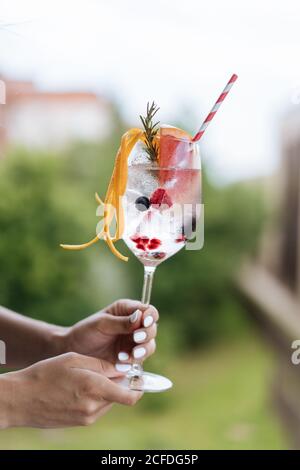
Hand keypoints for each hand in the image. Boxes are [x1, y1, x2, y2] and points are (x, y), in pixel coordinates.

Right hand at [0, 352, 141, 427]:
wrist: (19, 399)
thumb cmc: (45, 373)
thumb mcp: (75, 359)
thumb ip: (102, 365)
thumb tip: (123, 369)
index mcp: (94, 387)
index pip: (131, 395)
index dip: (139, 387)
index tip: (139, 377)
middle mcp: (94, 407)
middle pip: (120, 397)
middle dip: (119, 384)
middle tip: (107, 370)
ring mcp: (86, 418)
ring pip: (108, 402)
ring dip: (106, 391)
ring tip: (86, 378)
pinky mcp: (79, 423)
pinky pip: (96, 409)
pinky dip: (94, 398)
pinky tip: (78, 389)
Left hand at [64, 299, 158, 369]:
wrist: (73, 351)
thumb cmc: (86, 332)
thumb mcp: (102, 324)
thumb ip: (121, 322)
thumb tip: (140, 317)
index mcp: (128, 311)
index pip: (148, 311)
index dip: (150, 316)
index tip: (145, 322)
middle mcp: (134, 326)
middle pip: (152, 329)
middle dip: (147, 334)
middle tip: (136, 338)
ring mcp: (133, 343)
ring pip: (149, 346)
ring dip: (143, 350)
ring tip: (131, 354)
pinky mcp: (130, 358)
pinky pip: (140, 360)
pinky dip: (133, 361)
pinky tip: (121, 361)